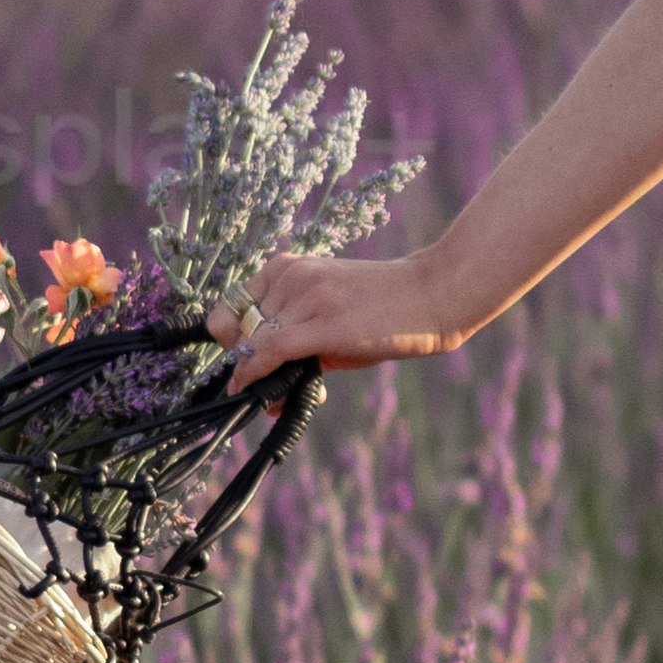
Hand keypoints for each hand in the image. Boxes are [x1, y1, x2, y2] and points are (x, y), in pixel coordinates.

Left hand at [220, 240, 465, 383]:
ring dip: (261, 380)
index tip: (243, 361)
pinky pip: (271, 351)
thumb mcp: (327, 309)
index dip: (229, 339)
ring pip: (254, 346)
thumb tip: (261, 379)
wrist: (433, 294)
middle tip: (271, 388)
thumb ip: (293, 333)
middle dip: (247, 365)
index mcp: (288, 267)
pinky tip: (260, 394)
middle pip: (240, 331)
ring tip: (292, 393)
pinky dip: (255, 376)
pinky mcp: (325, 322)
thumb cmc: (382, 308)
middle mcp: (292, 276)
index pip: (231, 306)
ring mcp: (308, 296)